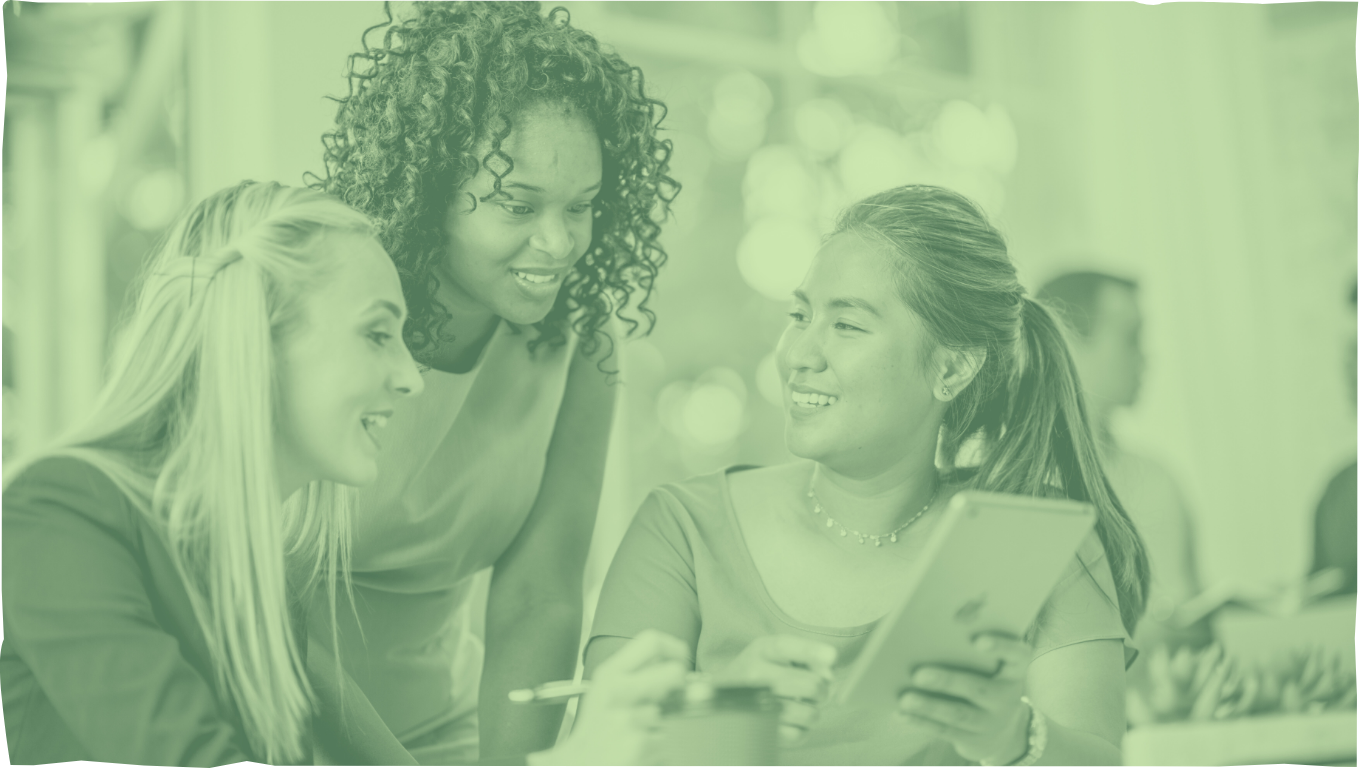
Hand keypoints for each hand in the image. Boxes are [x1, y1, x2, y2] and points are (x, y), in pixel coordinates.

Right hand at [538, 630, 689, 765]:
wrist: (578, 764)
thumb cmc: (595, 730)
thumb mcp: (604, 691)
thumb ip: (635, 674)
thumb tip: (678, 666)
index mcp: (609, 674)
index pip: (652, 641)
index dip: (675, 648)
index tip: (679, 660)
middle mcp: (619, 692)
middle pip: (673, 671)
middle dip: (679, 685)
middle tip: (670, 696)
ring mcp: (630, 719)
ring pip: (672, 712)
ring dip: (659, 726)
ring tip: (635, 733)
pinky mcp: (641, 745)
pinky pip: (665, 740)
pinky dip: (656, 747)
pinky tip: (635, 749)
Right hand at [716, 634, 837, 743]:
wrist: (723, 695)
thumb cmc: (760, 669)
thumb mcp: (778, 652)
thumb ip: (807, 656)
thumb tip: (828, 676)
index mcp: (761, 650)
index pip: (784, 647)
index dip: (810, 651)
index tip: (832, 656)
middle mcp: (754, 675)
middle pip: (811, 685)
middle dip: (822, 689)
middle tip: (815, 689)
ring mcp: (756, 705)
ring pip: (810, 713)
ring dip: (813, 710)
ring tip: (800, 704)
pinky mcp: (761, 731)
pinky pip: (799, 735)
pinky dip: (801, 728)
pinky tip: (791, 719)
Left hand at [896, 633, 1032, 763]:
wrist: (1001, 728)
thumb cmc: (983, 678)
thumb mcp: (987, 665)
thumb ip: (966, 649)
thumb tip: (922, 637)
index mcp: (1014, 668)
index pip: (1018, 654)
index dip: (1001, 646)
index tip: (978, 640)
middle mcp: (1008, 696)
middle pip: (979, 688)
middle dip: (947, 681)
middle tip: (918, 674)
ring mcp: (993, 721)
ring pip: (959, 714)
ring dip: (929, 707)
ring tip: (905, 699)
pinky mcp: (975, 740)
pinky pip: (946, 731)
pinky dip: (921, 722)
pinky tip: (901, 714)